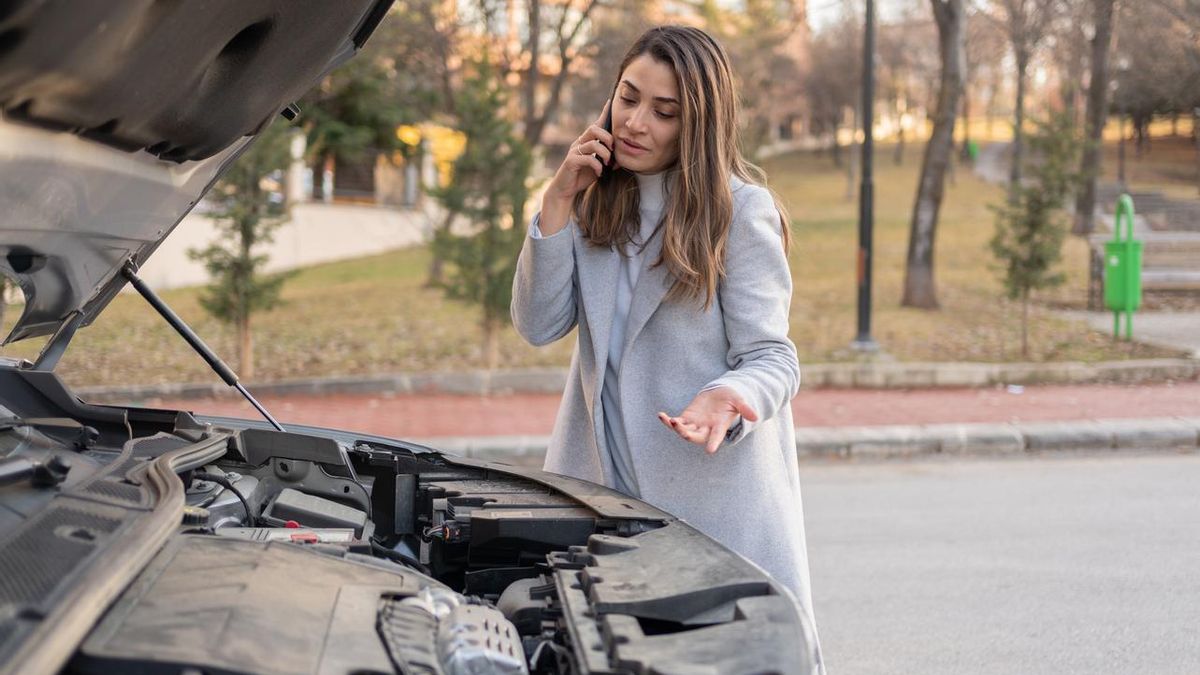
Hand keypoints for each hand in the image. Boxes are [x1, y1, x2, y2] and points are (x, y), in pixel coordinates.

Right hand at [541, 100, 613, 220]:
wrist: (567, 190)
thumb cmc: (582, 176)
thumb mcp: (599, 167)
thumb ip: (607, 160)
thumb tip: (620, 158)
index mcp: (586, 141)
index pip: (596, 124)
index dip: (603, 113)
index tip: (610, 102)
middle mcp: (579, 143)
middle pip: (594, 129)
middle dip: (607, 137)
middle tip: (612, 149)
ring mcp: (574, 151)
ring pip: (592, 143)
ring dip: (605, 154)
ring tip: (608, 164)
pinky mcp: (571, 161)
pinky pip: (587, 158)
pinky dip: (597, 166)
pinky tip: (599, 173)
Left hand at [657, 387, 758, 454]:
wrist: (720, 394)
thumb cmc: (731, 398)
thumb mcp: (738, 400)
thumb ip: (745, 408)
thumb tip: (756, 417)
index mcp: (719, 426)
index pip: (716, 437)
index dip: (713, 443)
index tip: (710, 450)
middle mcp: (706, 429)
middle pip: (695, 436)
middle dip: (687, 434)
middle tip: (679, 427)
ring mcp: (695, 424)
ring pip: (684, 431)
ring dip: (676, 428)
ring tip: (670, 420)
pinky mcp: (686, 418)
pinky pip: (675, 422)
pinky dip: (667, 420)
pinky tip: (661, 415)